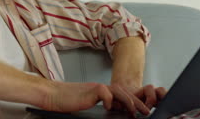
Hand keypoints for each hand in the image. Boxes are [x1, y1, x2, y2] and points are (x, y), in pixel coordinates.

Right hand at [40, 81, 157, 116]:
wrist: (53, 95)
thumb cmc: (67, 102)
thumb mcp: (88, 105)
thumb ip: (101, 106)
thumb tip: (114, 111)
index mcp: (102, 92)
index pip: (122, 95)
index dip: (133, 102)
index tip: (141, 111)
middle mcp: (101, 88)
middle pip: (124, 92)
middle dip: (137, 102)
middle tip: (146, 111)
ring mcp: (96, 88)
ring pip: (118, 91)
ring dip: (129, 101)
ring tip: (135, 111)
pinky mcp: (90, 90)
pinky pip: (105, 92)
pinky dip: (109, 100)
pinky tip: (109, 107)